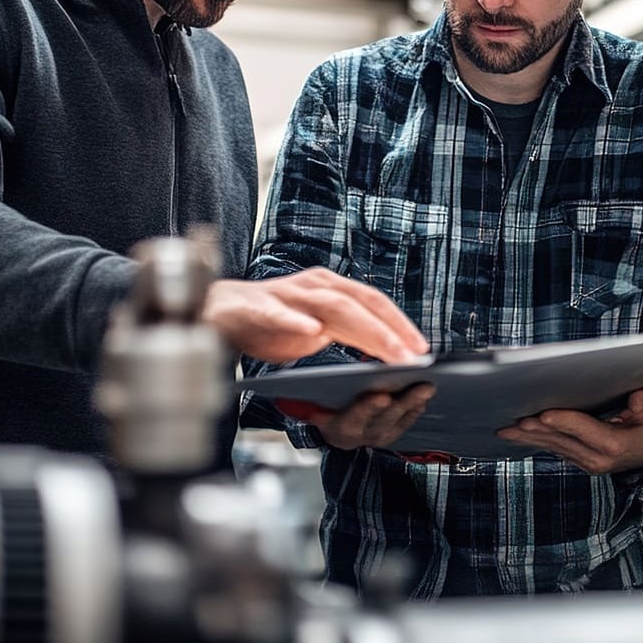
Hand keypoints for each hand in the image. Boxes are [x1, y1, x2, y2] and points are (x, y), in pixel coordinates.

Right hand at [203, 268, 427, 364]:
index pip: (373, 302)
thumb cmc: (273, 323)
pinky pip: (280, 313)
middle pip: (360, 304)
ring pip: (332, 307)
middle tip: (413, 356)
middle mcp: (314, 286)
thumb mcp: (318, 330)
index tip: (422, 349)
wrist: (220, 314)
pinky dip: (296, 320)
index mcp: (330, 289)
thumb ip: (346, 334)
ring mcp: (288, 295)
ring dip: (365, 329)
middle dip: (390, 331)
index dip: (399, 323)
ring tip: (387, 351)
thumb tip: (385, 354)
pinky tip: (312, 332)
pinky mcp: (260, 307)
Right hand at [290, 383, 434, 450]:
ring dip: (415, 404)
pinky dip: (416, 409)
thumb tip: (288, 394)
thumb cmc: (320, 406)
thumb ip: (304, 400)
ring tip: (428, 386)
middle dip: (403, 403)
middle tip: (421, 386)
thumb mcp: (308, 404)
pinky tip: (426, 394)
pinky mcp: (390, 435)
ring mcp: (377, 438)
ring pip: (399, 423)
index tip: (381, 396)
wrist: (330, 429)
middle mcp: (359, 437)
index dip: (367, 408)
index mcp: (337, 429)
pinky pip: (406, 423)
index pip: (353, 418)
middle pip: (383, 420)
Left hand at [495, 388, 642, 474]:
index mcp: (615, 445)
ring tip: (506, 428)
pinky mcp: (578, 459)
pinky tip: (516, 433)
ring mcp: (586, 462)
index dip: (564, 422)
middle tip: (514, 421)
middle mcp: (597, 459)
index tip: (543, 415)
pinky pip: (553, 448)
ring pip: (553, 446)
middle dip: (537, 430)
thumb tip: (634, 402)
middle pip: (562, 440)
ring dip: (529, 437)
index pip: (585, 430)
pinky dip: (534, 440)